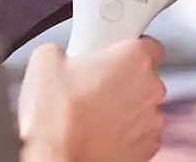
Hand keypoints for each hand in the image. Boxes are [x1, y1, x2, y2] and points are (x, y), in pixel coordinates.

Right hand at [18, 39, 167, 161]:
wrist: (57, 160)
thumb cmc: (57, 117)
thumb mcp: (45, 61)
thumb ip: (63, 51)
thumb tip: (59, 57)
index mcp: (134, 60)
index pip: (149, 45)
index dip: (130, 48)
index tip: (114, 54)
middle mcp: (151, 89)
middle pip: (143, 77)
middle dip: (121, 80)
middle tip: (91, 85)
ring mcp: (151, 122)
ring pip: (141, 107)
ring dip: (122, 108)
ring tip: (90, 114)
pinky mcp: (147, 149)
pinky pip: (138, 133)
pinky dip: (122, 133)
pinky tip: (97, 133)